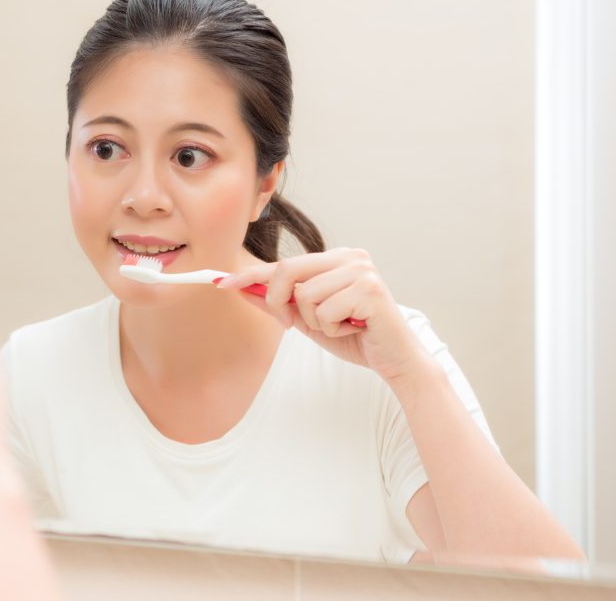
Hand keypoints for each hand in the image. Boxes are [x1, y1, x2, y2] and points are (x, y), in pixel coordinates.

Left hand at [219, 248, 430, 382]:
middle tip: (289, 324)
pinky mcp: (369, 289)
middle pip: (287, 270)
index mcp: (335, 258)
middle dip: (277, 302)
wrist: (395, 359)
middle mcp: (349, 256)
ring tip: (339, 325)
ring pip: (304, 296)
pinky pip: (324, 311)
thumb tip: (242, 291)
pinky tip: (354, 328)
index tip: (222, 283)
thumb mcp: (309, 319)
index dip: (250, 274)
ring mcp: (361, 270)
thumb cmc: (354, 336)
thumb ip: (279, 303)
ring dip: (314, 322)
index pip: (284, 263)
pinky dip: (332, 329)